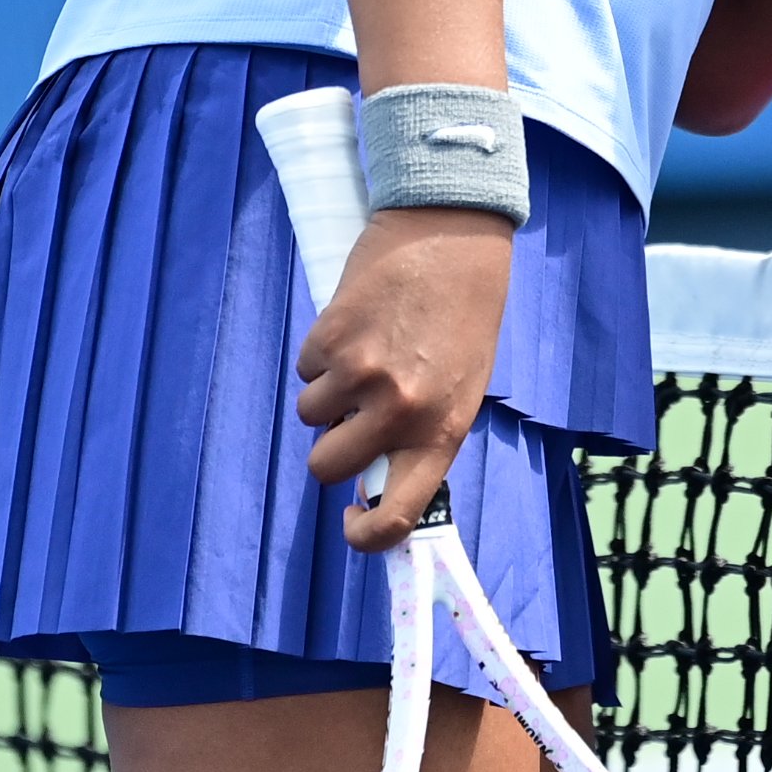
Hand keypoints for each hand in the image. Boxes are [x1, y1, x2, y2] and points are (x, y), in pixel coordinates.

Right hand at [295, 206, 511, 550]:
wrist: (453, 236)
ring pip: (311, 414)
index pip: (397, 514)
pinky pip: (306, 369)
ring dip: (328, 393)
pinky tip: (356, 326)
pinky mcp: (330, 337)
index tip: (349, 522)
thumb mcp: (462, 388)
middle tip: (351, 416)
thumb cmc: (465, 315)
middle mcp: (400, 411)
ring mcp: (361, 374)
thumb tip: (376, 473)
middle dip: (331, 447)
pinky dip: (321, 356)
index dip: (364, 535)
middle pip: (327, 466)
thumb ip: (422, 433)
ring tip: (363, 354)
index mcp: (441, 432)